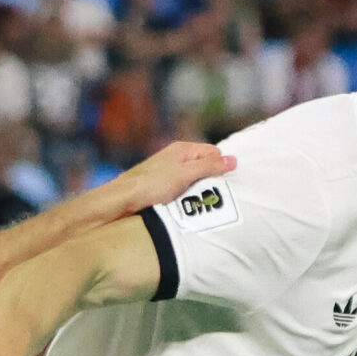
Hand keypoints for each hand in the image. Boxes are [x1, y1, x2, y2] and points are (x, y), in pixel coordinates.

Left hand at [111, 141, 236, 213]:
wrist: (123, 200)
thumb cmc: (152, 184)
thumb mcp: (185, 174)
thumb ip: (209, 166)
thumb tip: (233, 160)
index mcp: (182, 149)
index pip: (213, 153)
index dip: (220, 166)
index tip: (225, 182)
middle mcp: (177, 158)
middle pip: (205, 167)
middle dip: (211, 180)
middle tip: (214, 195)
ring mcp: (170, 172)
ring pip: (195, 180)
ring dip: (200, 191)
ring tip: (200, 202)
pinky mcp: (164, 186)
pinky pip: (185, 190)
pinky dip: (189, 197)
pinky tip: (188, 206)